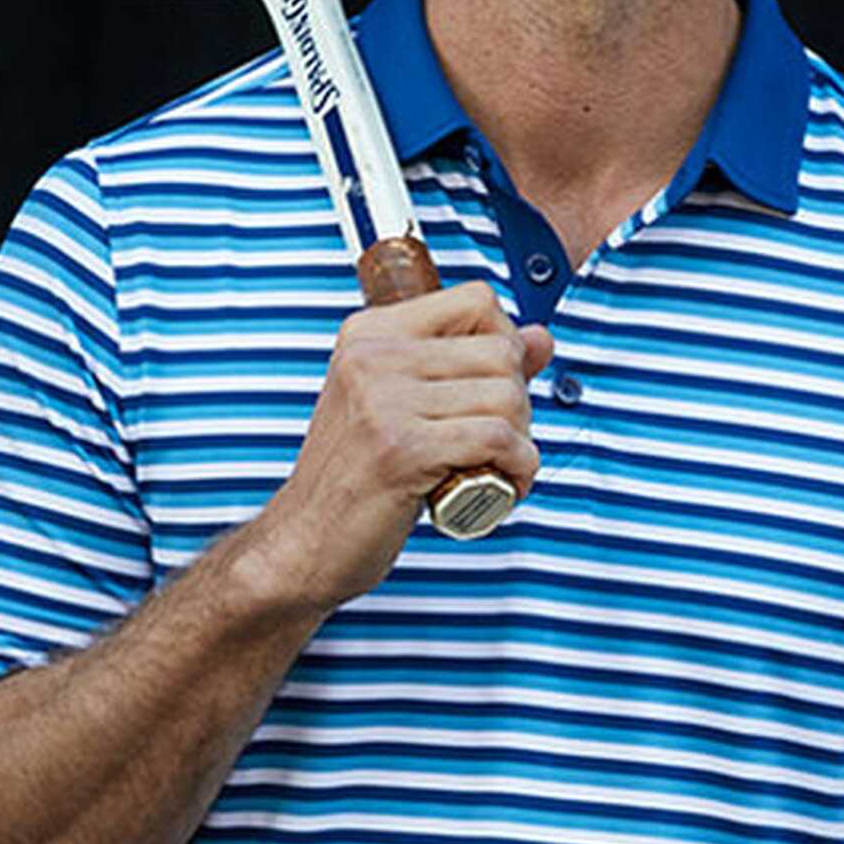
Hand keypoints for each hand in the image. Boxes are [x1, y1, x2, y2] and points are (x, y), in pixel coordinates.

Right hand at [239, 279, 553, 613]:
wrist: (303, 543)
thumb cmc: (357, 478)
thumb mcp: (406, 406)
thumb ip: (471, 366)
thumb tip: (540, 336)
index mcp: (370, 334)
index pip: (476, 301)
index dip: (505, 344)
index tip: (491, 390)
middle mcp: (372, 356)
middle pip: (501, 351)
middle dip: (519, 403)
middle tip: (498, 443)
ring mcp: (383, 401)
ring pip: (506, 398)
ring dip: (521, 442)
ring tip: (496, 469)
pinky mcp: (402, 449)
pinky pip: (497, 440)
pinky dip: (518, 468)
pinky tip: (501, 488)